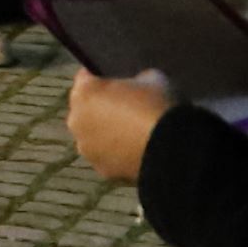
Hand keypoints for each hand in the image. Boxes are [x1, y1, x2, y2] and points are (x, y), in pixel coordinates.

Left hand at [66, 70, 172, 186]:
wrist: (171, 148)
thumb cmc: (157, 105)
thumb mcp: (151, 78)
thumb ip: (134, 80)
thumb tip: (136, 85)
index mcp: (84, 93)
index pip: (86, 78)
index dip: (102, 77)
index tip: (117, 79)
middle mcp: (76, 120)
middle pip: (86, 109)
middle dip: (102, 107)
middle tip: (128, 108)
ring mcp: (86, 147)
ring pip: (93, 135)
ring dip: (106, 132)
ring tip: (133, 132)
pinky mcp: (101, 168)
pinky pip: (106, 155)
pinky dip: (116, 153)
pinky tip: (136, 150)